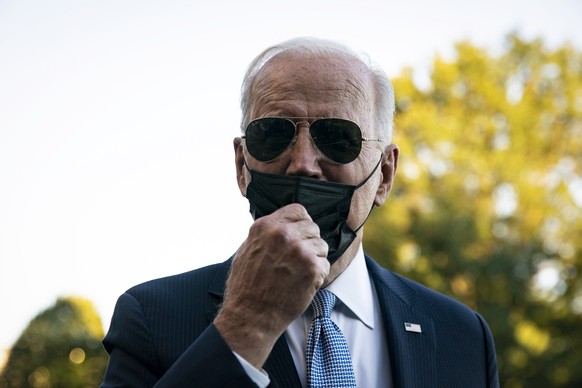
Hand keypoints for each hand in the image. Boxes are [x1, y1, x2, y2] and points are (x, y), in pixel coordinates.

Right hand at [214, 203, 329, 367]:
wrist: (250, 316)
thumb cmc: (246, 287)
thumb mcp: (247, 249)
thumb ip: (266, 234)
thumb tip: (283, 225)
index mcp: (265, 226)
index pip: (297, 210)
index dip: (302, 223)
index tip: (301, 234)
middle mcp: (283, 234)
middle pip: (313, 227)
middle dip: (309, 243)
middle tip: (298, 260)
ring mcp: (299, 250)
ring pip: (322, 245)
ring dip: (315, 259)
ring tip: (298, 274)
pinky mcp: (312, 268)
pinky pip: (325, 264)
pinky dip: (318, 275)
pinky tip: (302, 284)